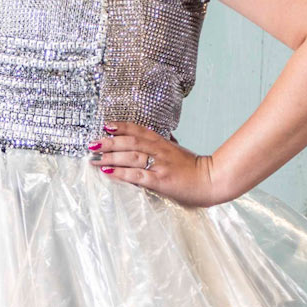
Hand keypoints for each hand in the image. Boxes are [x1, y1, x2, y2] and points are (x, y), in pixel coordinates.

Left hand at [87, 121, 221, 208]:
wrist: (213, 180)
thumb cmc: (196, 169)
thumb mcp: (179, 152)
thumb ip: (166, 144)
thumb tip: (157, 134)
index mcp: (164, 143)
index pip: (139, 130)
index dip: (122, 127)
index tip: (106, 126)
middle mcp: (160, 151)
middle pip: (130, 142)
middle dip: (109, 142)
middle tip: (92, 144)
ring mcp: (160, 165)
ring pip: (131, 156)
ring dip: (111, 157)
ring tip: (95, 159)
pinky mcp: (161, 181)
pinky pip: (137, 175)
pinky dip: (121, 173)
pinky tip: (109, 172)